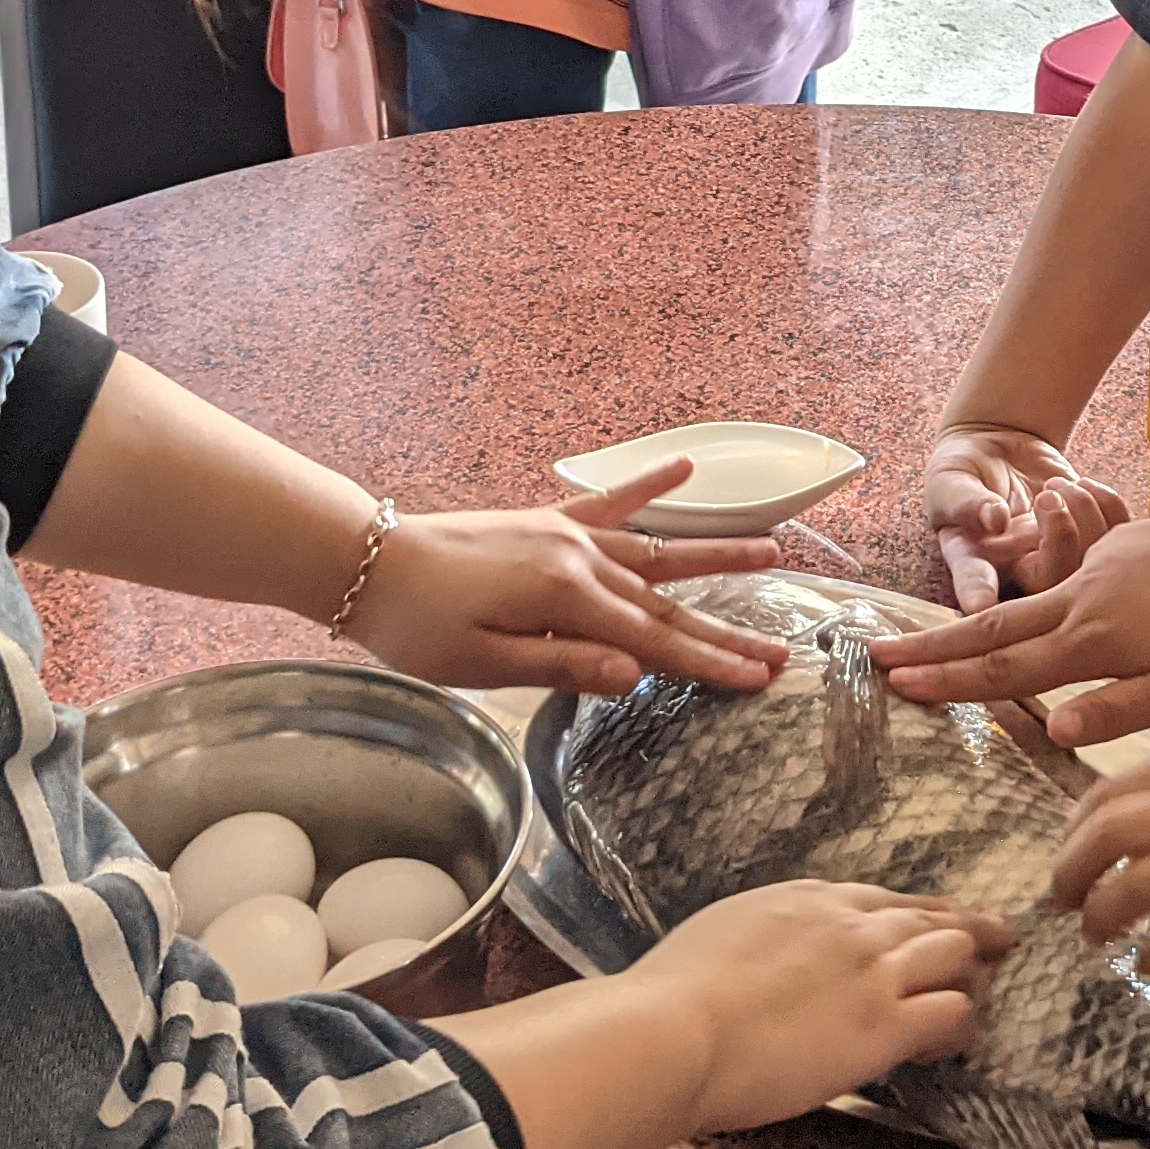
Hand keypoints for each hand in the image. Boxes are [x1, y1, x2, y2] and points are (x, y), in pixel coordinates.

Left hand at [354, 464, 788, 695]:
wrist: (368, 563)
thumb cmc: (418, 626)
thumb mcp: (483, 664)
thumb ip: (563, 666)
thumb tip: (635, 677)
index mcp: (565, 600)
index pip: (654, 642)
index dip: (710, 665)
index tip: (760, 680)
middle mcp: (578, 560)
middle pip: (666, 604)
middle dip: (726, 632)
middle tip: (781, 652)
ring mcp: (566, 536)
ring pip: (655, 552)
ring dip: (713, 557)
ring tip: (771, 551)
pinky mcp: (546, 523)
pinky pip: (609, 503)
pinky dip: (649, 486)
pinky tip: (686, 468)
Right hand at [641, 881, 1010, 1133]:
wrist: (677, 1029)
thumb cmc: (674, 992)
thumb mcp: (724, 934)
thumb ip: (762, 940)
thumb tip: (761, 962)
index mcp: (809, 900)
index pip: (885, 899)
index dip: (920, 910)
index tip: (941, 915)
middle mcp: (852, 925)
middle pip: (931, 919)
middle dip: (968, 930)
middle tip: (999, 939)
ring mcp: (875, 973)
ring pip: (954, 955)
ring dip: (975, 971)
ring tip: (992, 985)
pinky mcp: (886, 1026)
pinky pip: (952, 1014)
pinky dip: (964, 1023)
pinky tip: (962, 1037)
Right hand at [869, 515, 1149, 746]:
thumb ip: (1116, 711)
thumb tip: (1052, 729)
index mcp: (1090, 641)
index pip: (1004, 669)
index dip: (948, 680)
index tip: (897, 684)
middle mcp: (1079, 600)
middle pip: (991, 627)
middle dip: (931, 644)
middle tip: (877, 652)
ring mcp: (1094, 569)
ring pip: (1025, 602)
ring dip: (977, 622)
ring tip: (939, 637)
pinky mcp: (1115, 547)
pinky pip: (1068, 579)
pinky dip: (1044, 601)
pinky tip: (1059, 615)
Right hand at [924, 422, 1128, 609]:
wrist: (1000, 449)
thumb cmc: (967, 469)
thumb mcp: (951, 478)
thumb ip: (966, 499)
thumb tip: (995, 519)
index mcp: (973, 559)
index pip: (975, 582)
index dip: (978, 594)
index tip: (980, 602)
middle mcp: (1016, 570)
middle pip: (1050, 585)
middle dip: (1060, 538)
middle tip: (1046, 497)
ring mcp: (1058, 560)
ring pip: (1089, 561)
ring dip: (1083, 511)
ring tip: (1056, 486)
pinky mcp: (1091, 540)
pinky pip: (1117, 536)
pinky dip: (1106, 502)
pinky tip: (1082, 486)